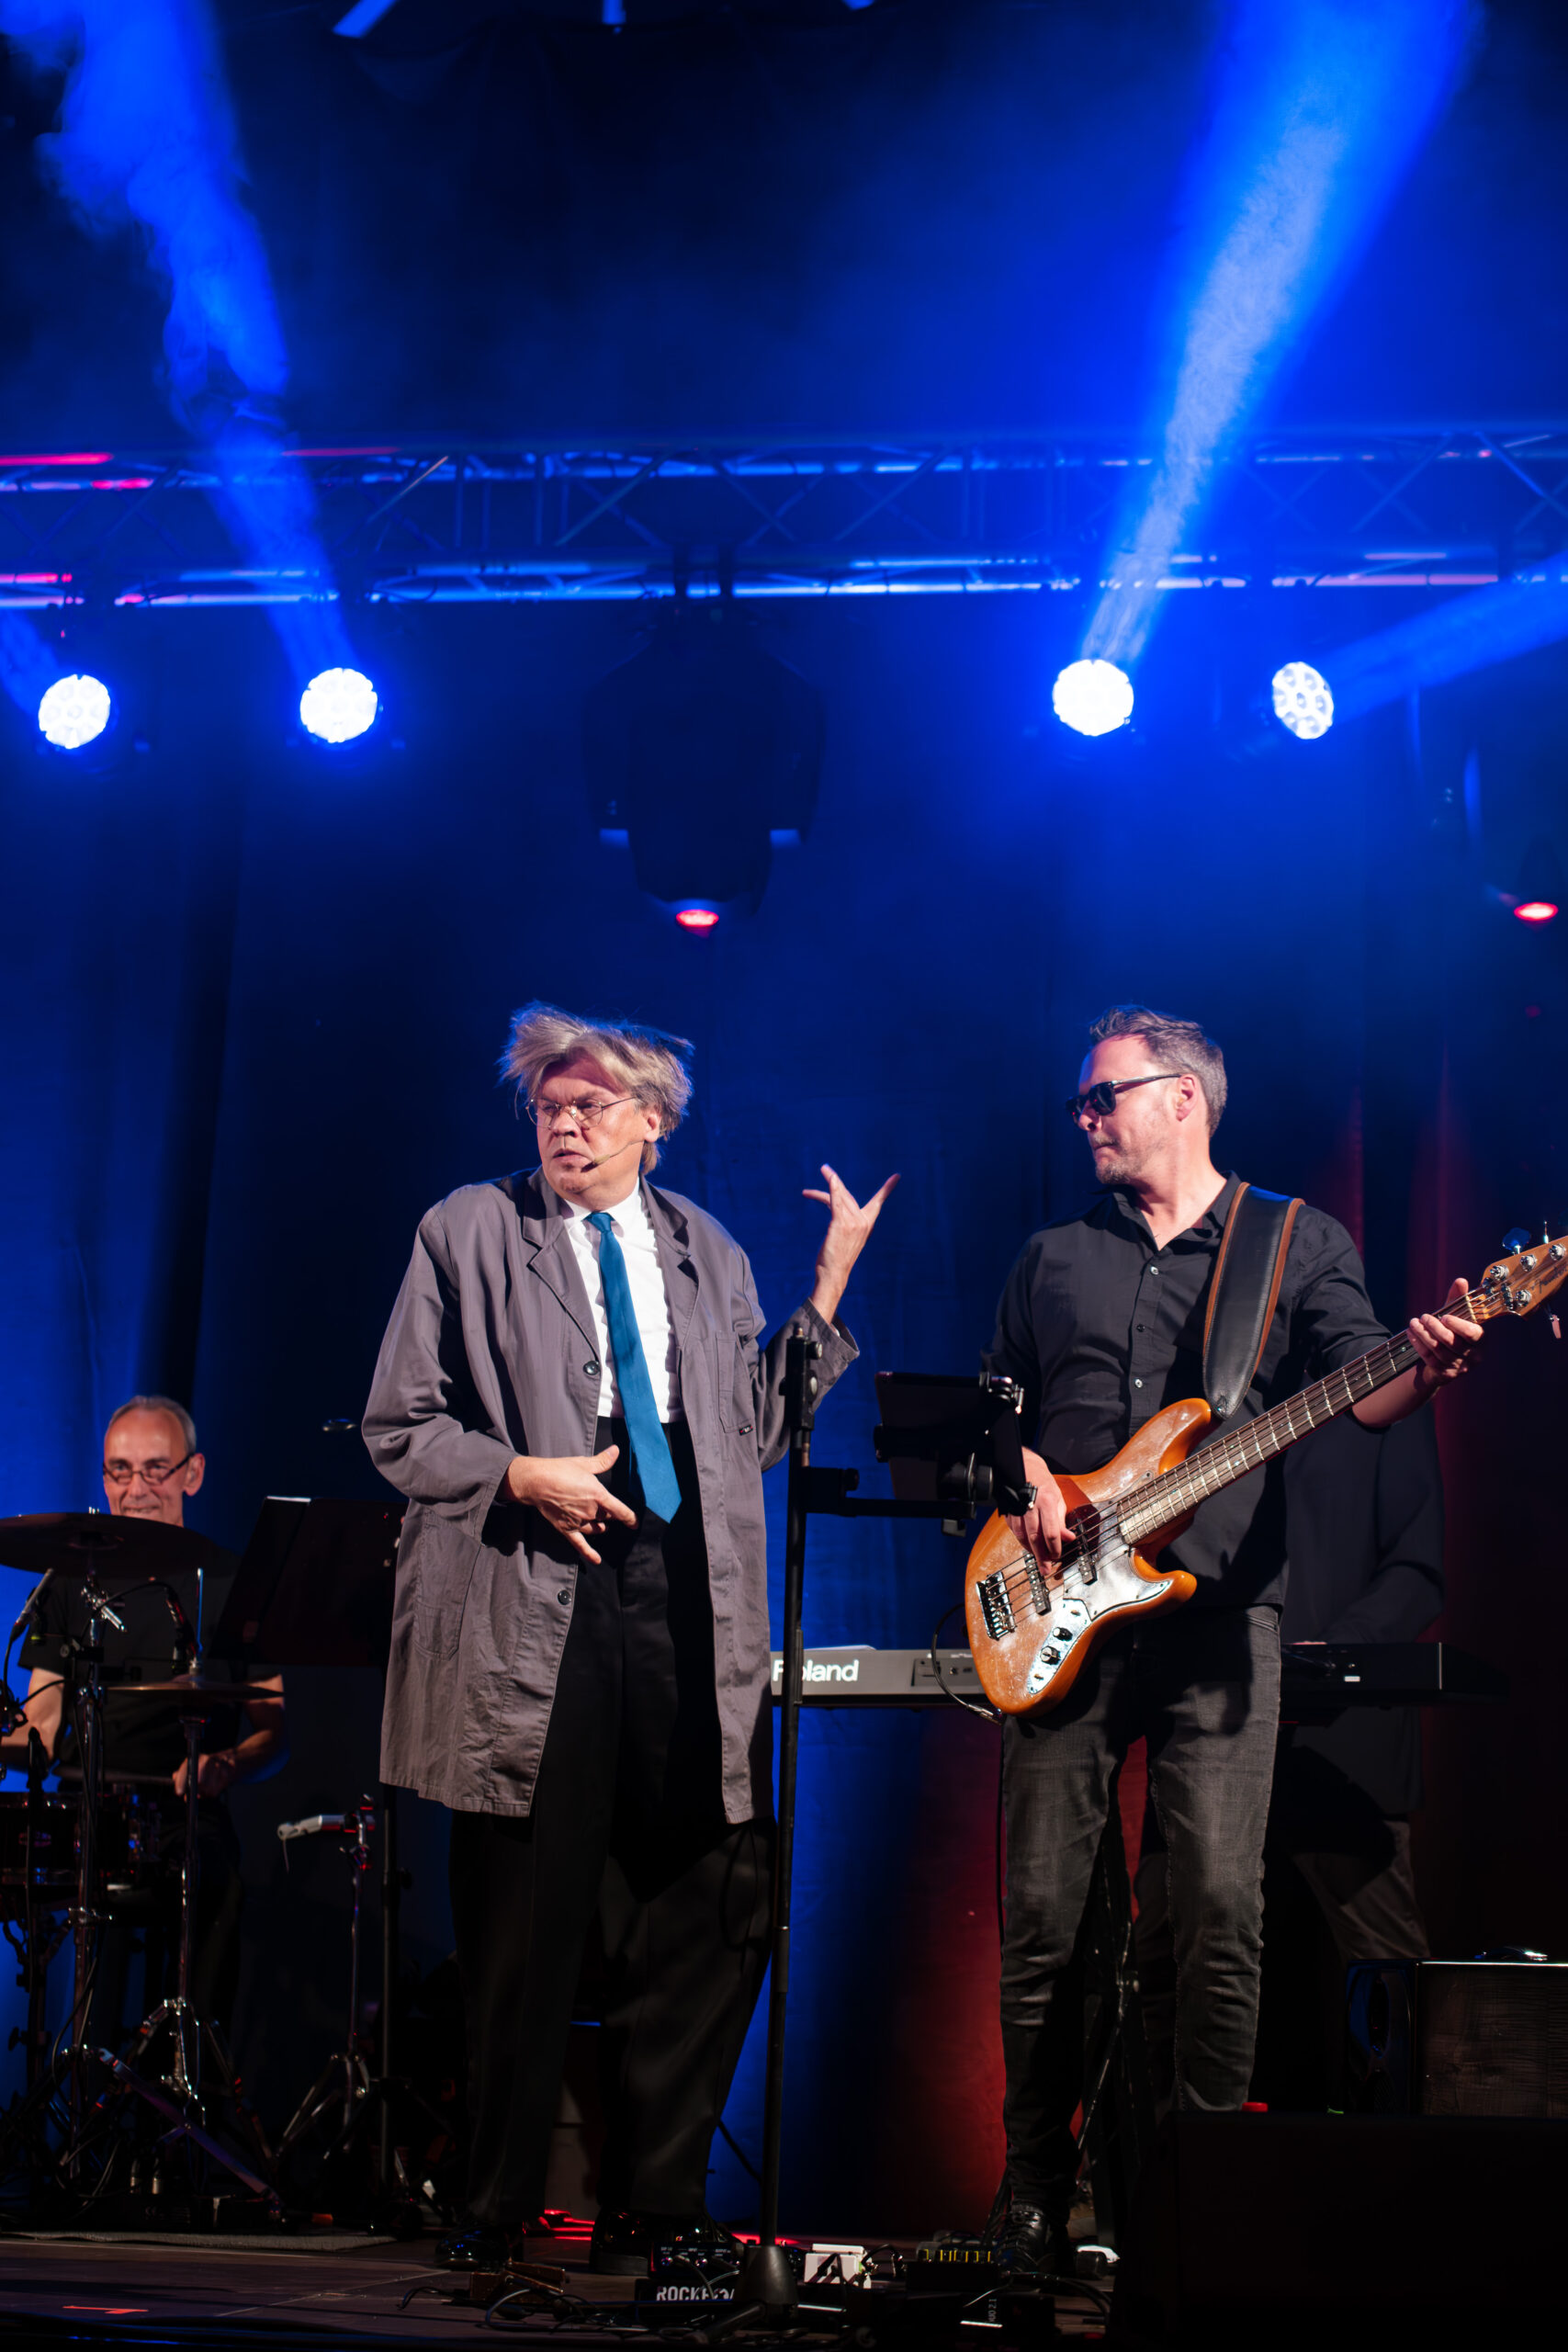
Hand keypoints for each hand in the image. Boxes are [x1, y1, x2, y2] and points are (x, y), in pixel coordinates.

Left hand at [175, 1749, 237, 1798]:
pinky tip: (213, 1787)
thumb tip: (174, 1777)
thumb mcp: (195, 1764)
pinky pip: (214, 1791)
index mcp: (199, 1757)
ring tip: (205, 1788)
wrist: (231, 1761)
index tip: (179, 1792)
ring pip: (206, 1788)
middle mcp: (208, 1760)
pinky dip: (211, 1792)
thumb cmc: (210, 1764)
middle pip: (198, 1782)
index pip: (187, 1769)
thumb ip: (183, 1772)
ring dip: (203, 1792)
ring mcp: (218, 1768)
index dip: (181, 1782)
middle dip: (194, 1790)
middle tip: (193, 1793)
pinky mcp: (226, 1776)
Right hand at [506, 1445, 638, 1562]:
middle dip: (609, 1514)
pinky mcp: (566, 1528)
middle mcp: (591, 1511)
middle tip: (608, 1510)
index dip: (630, 1518)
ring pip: (597, 1528)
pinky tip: (596, 1560)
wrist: (536, 1482)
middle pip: (607, 1517)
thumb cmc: (560, 1470)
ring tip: (602, 1524)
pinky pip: (580, 1544)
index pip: (621, 1511)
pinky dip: (589, 1554)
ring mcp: (579, 1521)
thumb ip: (602, 1461)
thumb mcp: (584, 1464)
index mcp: (598, 1495)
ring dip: (601, 1526)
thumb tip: (616, 1450)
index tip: (635, 1523)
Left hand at [804, 1164, 899, 1325]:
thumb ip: (843, 1219)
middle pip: (848, 1196)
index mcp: (867, 1225)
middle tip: (825, 1169)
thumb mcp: (843, 1236)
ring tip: (821, 1172)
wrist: (833, 1275)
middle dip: (835, 1182)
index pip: (878, 1203)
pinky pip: (836, 1201)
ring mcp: (853, 1223)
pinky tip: (830, 1179)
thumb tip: (833, 1202)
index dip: (887, 1189)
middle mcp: (863, 1222)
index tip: (897, 1176)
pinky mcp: (841, 1224)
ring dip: (829, 1182)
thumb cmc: (836, 1259)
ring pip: (840, 1197)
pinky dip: (833, 1188)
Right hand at [1008, 1447, 1066, 1569]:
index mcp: (1047, 1502)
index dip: (1055, 1548)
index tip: (1057, 1556)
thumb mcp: (1058, 1500)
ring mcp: (1018, 1509)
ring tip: (1038, 1559)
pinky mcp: (1010, 1512)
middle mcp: (1031, 1506)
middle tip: (1045, 1569)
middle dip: (1041, 1556)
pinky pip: (1015, 1532)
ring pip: (1022, 1537)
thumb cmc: (1044, 1484)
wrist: (1025, 1469)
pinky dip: (1022, 1542)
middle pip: (1035, 1538)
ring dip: (1031, 1550)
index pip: (1051, 1532)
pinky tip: (1029, 1547)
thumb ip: (1061, 1521)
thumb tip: (1069, 1538)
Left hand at [1408, 1276, 1482, 1397]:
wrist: (1444, 1360)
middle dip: (1435, 1328)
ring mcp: (1459, 1368)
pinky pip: (1429, 1358)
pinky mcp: (1445, 1374)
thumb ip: (1458, 1299)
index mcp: (1480, 1341)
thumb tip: (1461, 1281)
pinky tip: (1411, 1334)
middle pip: (1452, 1342)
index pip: (1473, 1334)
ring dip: (1423, 1335)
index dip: (1459, 1326)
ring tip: (1413, 1323)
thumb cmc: (1452, 1332)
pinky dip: (1418, 1345)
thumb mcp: (1456, 1315)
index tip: (1445, 1317)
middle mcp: (1473, 1356)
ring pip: (1439, 1350)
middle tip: (1424, 1317)